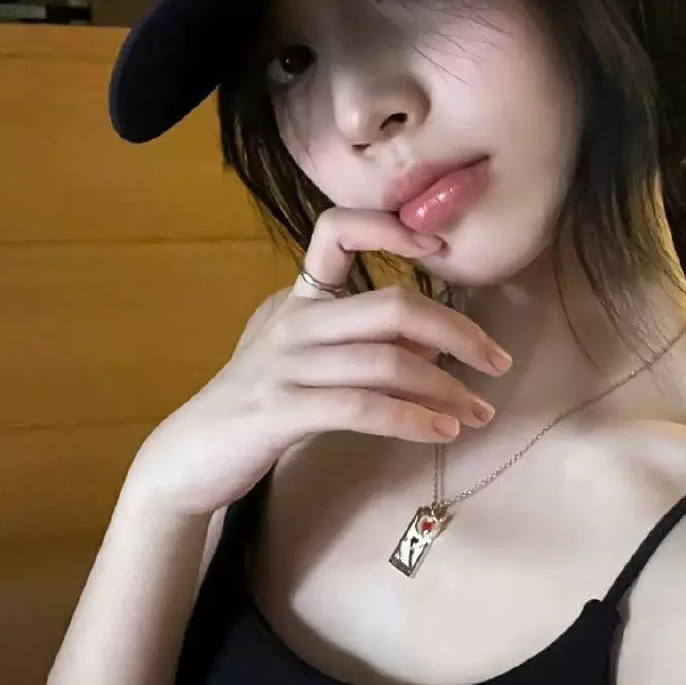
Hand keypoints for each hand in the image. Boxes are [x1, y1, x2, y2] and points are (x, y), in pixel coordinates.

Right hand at [124, 208, 511, 518]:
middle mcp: (293, 321)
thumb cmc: (257, 404)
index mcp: (298, 298)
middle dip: (458, 331)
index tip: (439, 249)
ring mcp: (285, 365)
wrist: (188, 457)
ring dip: (447, 389)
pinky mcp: (281, 411)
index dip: (389, 227)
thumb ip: (359, 345)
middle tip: (497, 361)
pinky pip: (362, 408)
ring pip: (386, 361)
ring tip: (479, 412)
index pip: (335, 229)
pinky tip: (442, 432)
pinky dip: (412, 419)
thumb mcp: (306, 361)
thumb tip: (433, 348)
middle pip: (391, 305)